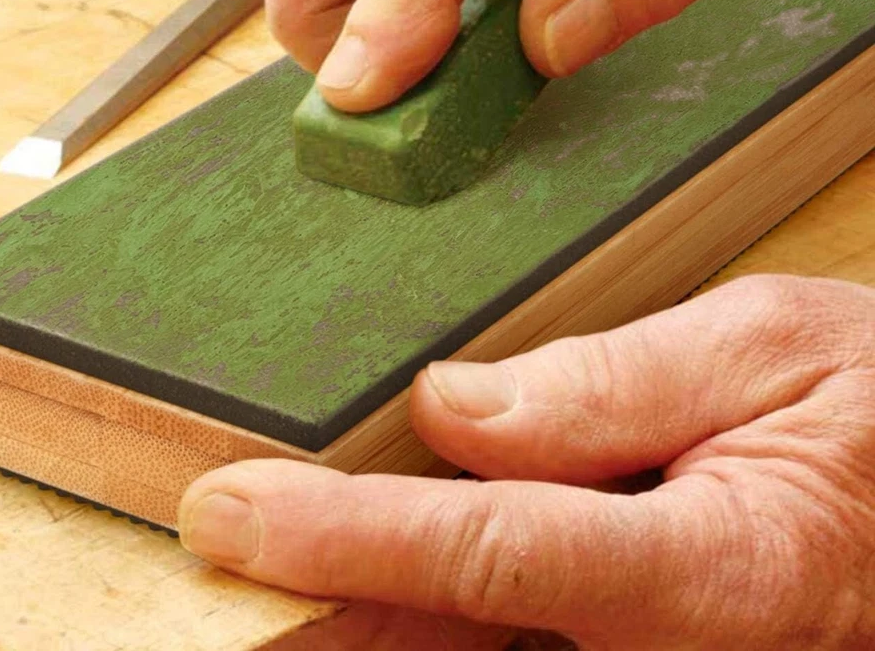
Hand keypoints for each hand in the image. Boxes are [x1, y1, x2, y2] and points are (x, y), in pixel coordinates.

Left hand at [179, 275, 874, 648]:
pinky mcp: (631, 641)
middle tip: (204, 560)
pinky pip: (503, 636)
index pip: (487, 554)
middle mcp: (663, 641)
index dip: (346, 538)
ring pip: (463, 649)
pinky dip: (420, 605)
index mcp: (712, 566)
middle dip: (317, 602)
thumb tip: (452, 407)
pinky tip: (360, 569)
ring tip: (259, 553)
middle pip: (447, 633)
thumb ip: (610, 384)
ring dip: (353, 611)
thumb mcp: (768, 350)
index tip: (226, 514)